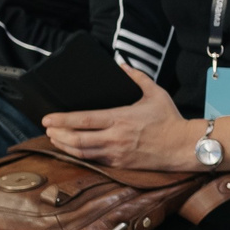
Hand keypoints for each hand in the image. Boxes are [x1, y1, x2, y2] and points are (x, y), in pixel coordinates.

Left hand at [44, 68, 191, 168]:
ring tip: (55, 139)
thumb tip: (121, 65)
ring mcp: (116, 153)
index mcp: (121, 118)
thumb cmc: (169, 119)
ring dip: (64, 146)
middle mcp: (115, 137)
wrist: (183, 146)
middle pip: (76, 139)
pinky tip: (73, 150)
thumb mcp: (155, 93)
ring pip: (81, 153)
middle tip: (47, 129)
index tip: (47, 118)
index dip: (62, 120)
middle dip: (57, 134)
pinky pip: (93, 160)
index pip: (84, 120)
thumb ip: (137, 77)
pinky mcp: (119, 164)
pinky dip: (79, 155)